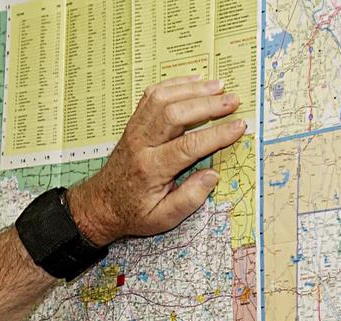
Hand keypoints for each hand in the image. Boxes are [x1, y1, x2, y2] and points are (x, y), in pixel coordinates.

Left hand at [67, 77, 245, 245]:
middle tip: (233, 101)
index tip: (239, 127)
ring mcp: (134, 130)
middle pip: (173, 113)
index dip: (216, 135)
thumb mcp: (162, 219)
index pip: (188, 146)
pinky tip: (194, 81)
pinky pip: (152, 95)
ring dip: (192, 89)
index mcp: (150, 170)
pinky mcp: (133, 123)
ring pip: (162, 98)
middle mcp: (140, 144)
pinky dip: (174, 84)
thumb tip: (213, 176)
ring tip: (219, 86)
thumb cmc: (134, 213)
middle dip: (206, 104)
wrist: (101, 204)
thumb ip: (189, 199)